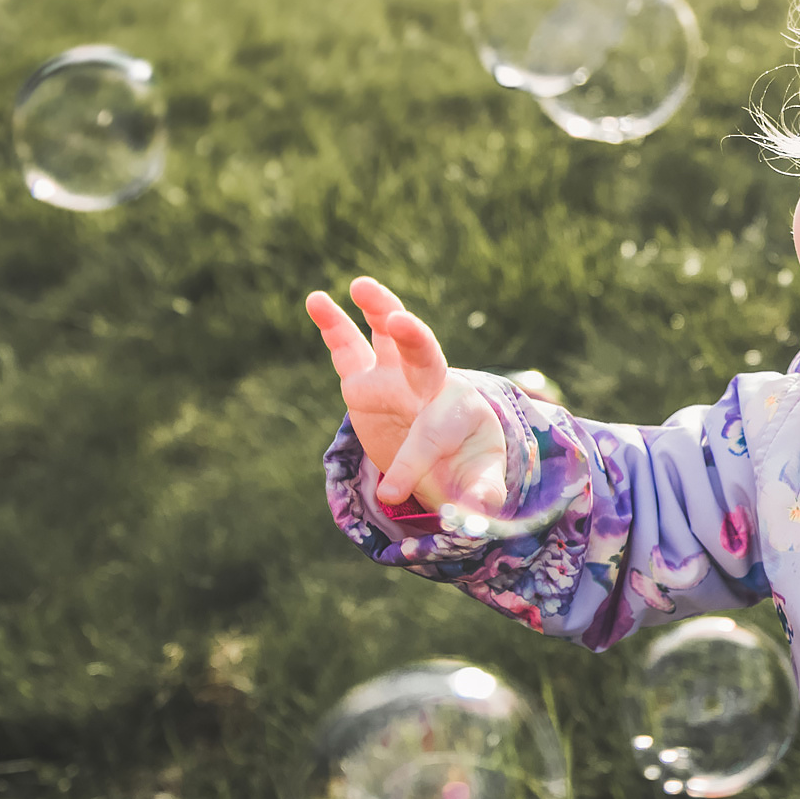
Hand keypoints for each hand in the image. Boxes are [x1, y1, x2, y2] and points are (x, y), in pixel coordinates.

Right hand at [303, 277, 505, 517]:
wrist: (448, 448)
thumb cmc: (467, 462)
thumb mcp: (479, 480)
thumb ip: (482, 492)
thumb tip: (480, 513)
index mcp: (458, 411)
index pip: (430, 434)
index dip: (411, 464)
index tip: (392, 494)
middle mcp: (427, 385)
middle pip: (423, 356)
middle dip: (413, 339)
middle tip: (400, 322)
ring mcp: (394, 378)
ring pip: (388, 337)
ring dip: (378, 308)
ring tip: (361, 285)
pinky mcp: (364, 381)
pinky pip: (348, 349)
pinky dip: (333, 325)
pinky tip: (317, 300)